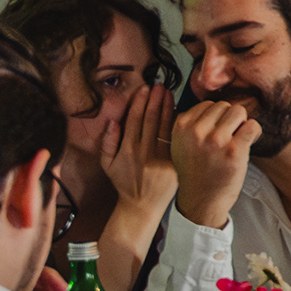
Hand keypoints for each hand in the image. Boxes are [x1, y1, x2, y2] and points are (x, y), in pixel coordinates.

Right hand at [99, 84, 179, 222]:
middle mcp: (145, 151)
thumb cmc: (124, 183)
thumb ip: (107, 142)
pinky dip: (179, 126)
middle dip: (155, 100)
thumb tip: (112, 122)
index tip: (145, 88)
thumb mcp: (107, 164)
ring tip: (169, 94)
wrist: (142, 206)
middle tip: (160, 85)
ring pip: (166, 127)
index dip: (140, 102)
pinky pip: (177, 140)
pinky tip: (182, 113)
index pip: (135, 119)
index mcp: (128, 149)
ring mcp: (161, 157)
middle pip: (151, 120)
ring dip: (167, 108)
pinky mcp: (175, 163)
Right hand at [172, 97, 258, 226]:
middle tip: (229, 137)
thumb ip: (191, 124)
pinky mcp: (234, 150)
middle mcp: (196, 131)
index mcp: (181, 126)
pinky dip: (254, 132)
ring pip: (238, 112)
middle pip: (224, 106)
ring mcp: (216, 140)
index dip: (216, 117)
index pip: (207, 104)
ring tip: (237, 140)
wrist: (202, 200)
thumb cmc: (195, 171)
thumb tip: (212, 105)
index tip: (217, 130)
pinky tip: (247, 143)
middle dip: (229, 119)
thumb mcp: (181, 144)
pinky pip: (252, 126)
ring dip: (242, 124)